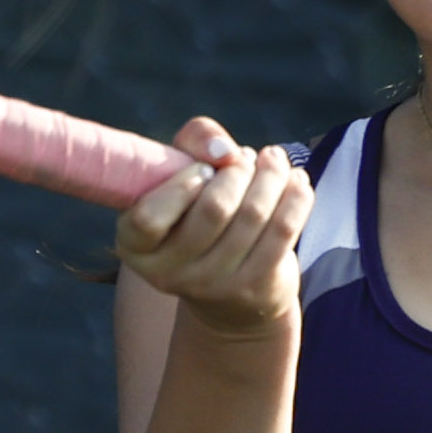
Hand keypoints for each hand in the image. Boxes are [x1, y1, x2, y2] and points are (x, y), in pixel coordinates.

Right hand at [115, 117, 313, 338]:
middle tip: (245, 159)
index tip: (204, 169)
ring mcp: (213, 285)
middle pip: (214, 208)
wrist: (229, 290)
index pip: (149, 218)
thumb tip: (224, 151)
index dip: (181, 185)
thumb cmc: (197, 212)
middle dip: (238, 170)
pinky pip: (283, 230)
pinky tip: (295, 180)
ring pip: (253, 214)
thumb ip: (193, 142)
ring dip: (271, 175)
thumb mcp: (181, 175)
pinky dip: (295, 195)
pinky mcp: (255, 287)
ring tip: (273, 161)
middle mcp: (169, 274)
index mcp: (135, 247)